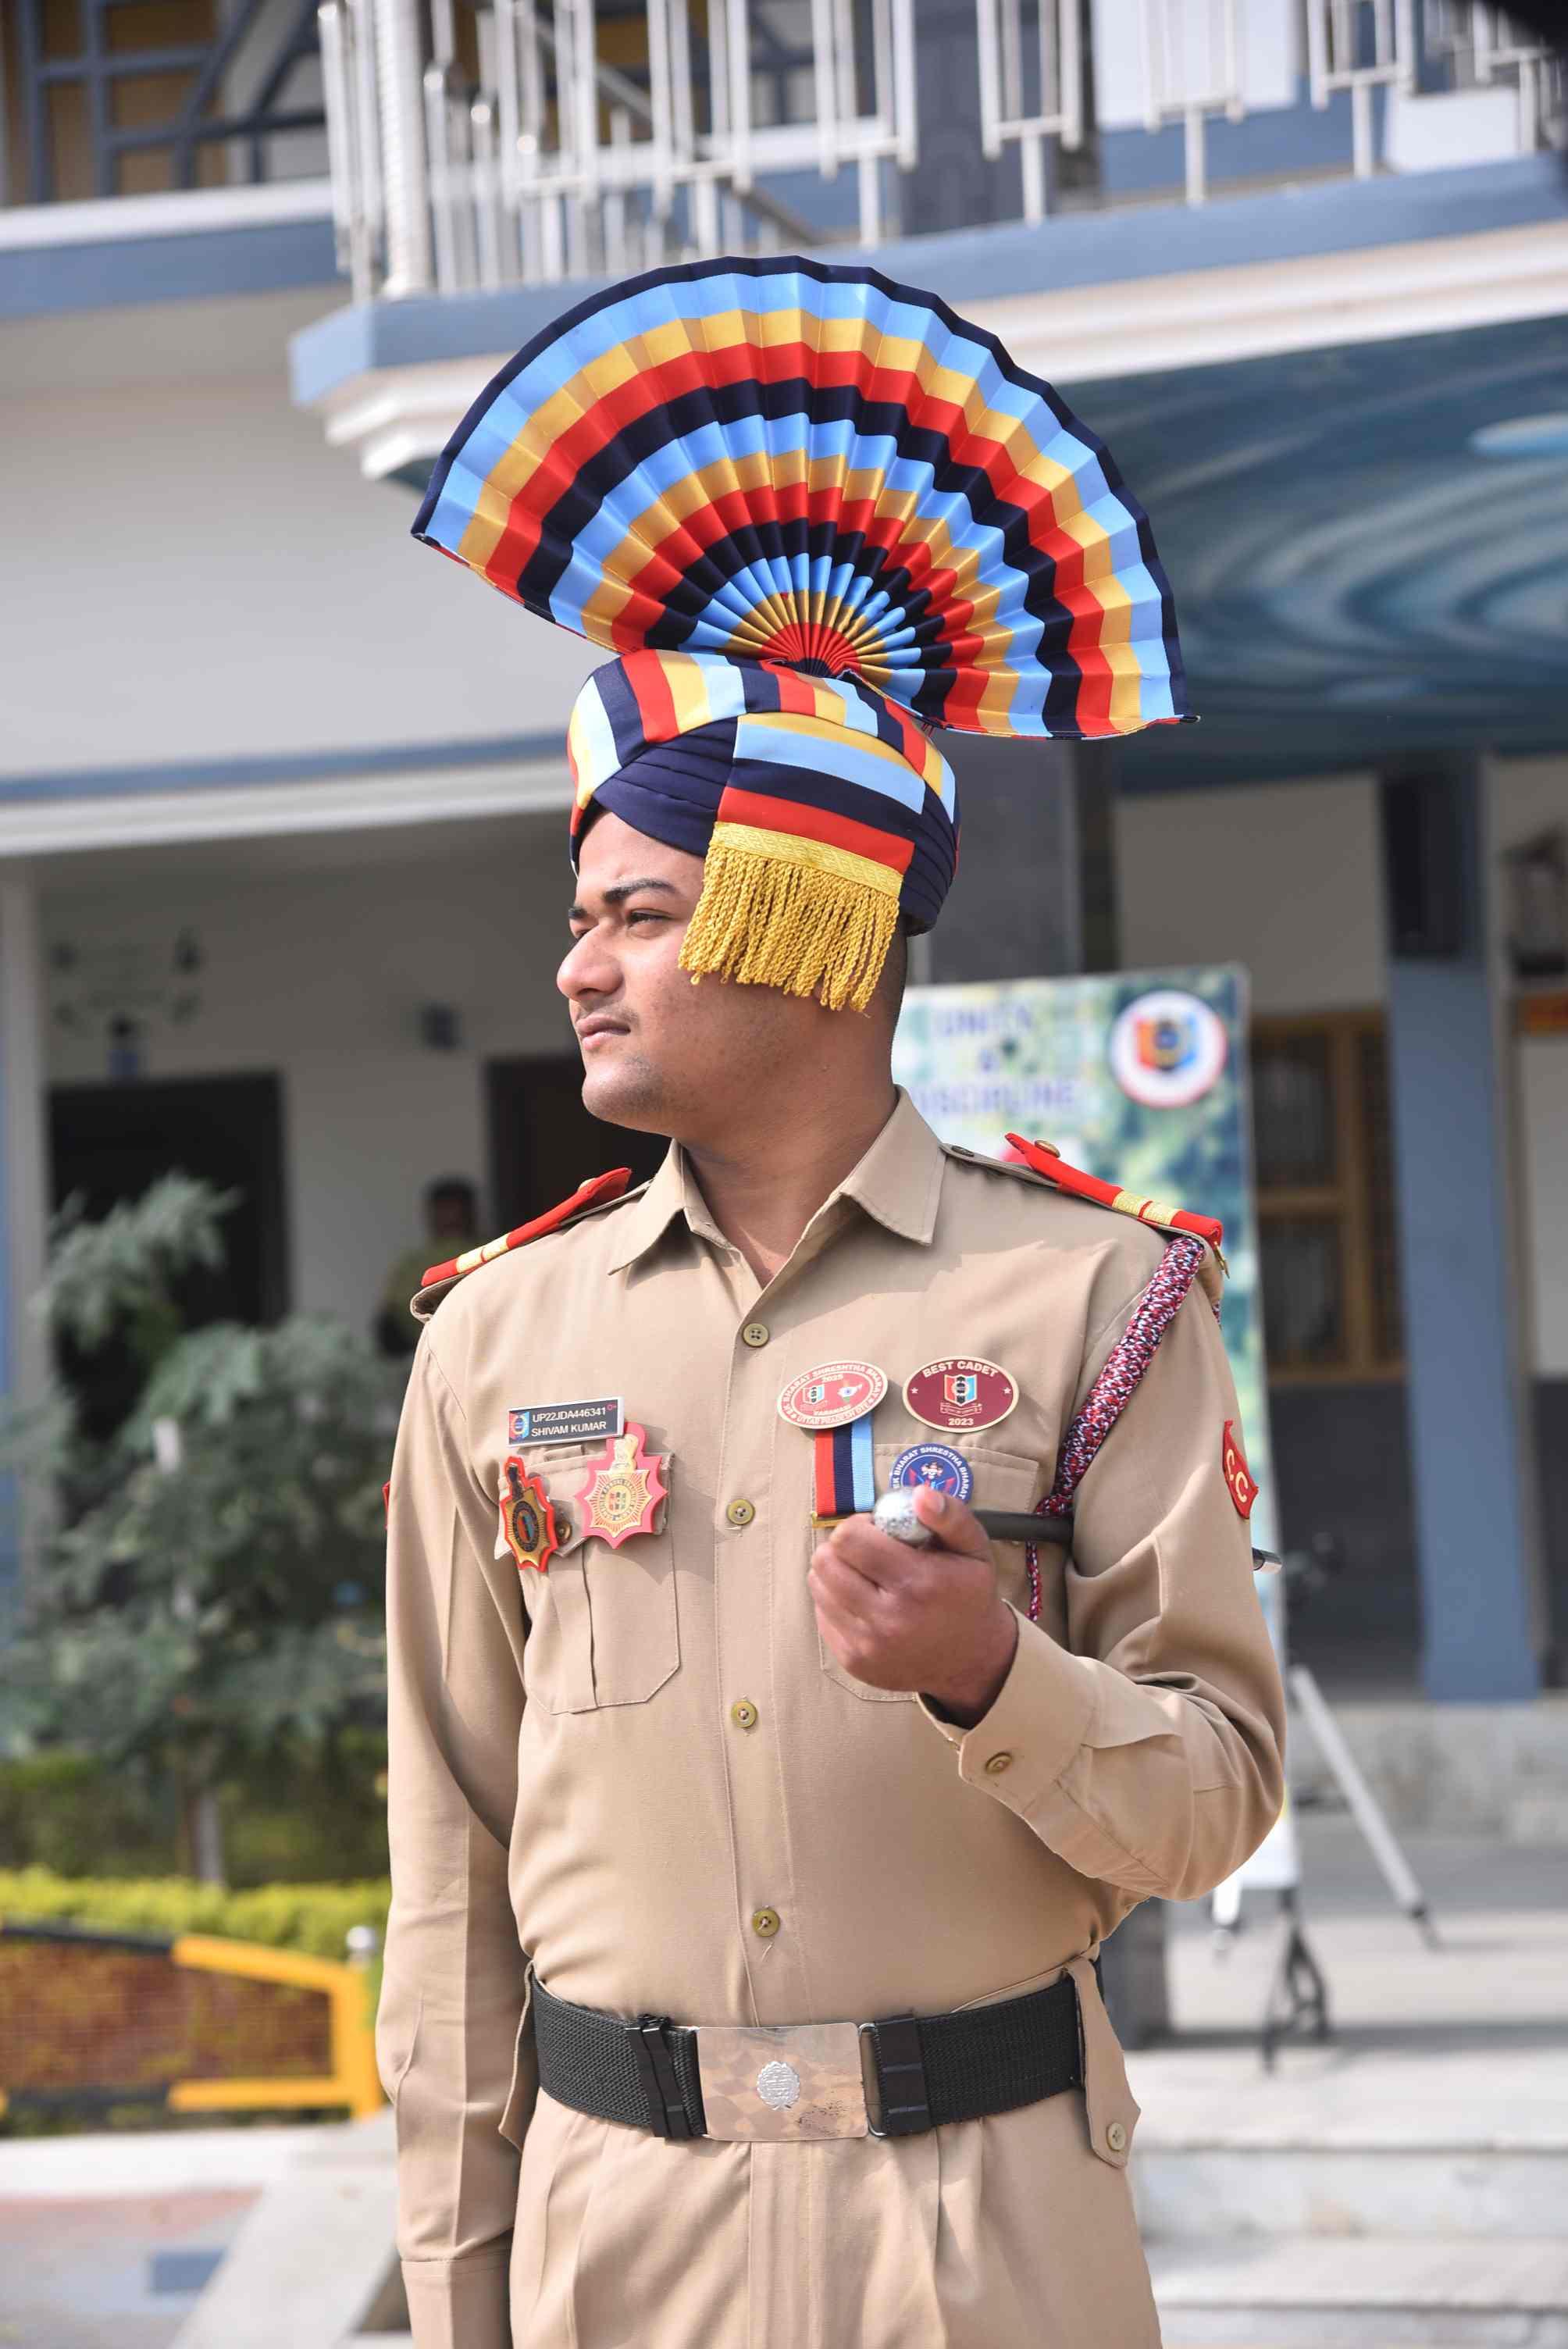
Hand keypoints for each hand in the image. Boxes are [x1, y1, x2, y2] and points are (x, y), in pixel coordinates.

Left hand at [808, 1487, 1018, 1726]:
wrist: (970, 1660)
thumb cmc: (969, 1594)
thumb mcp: (974, 1549)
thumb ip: (951, 1516)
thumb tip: (920, 1495)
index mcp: (918, 1584)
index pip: (849, 1539)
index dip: (859, 1525)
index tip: (878, 1531)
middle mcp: (888, 1619)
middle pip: (825, 1561)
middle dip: (842, 1547)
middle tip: (868, 1551)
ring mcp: (867, 1645)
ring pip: (818, 1586)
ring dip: (836, 1572)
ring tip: (865, 1574)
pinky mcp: (853, 1661)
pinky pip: (821, 1614)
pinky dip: (836, 1600)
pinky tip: (864, 1600)